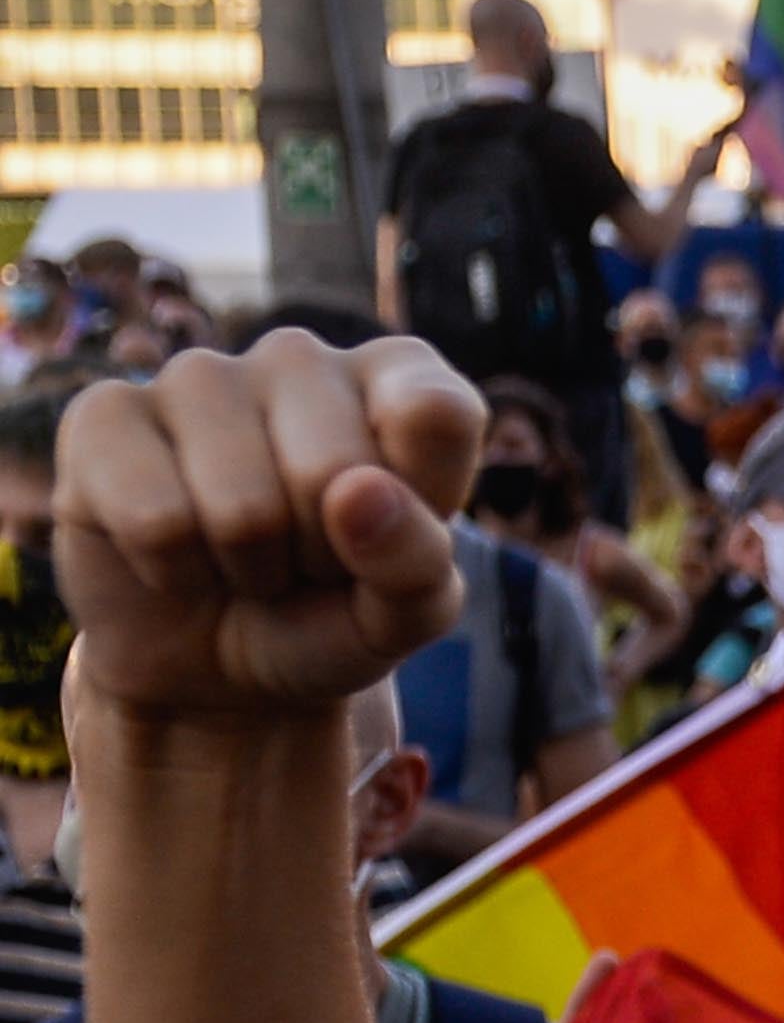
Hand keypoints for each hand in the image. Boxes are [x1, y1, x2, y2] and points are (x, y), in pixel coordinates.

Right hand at [57, 330, 480, 724]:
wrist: (217, 666)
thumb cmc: (329, 618)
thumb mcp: (403, 615)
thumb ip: (418, 562)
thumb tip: (358, 493)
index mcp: (396, 383)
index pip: (438, 412)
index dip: (422, 502)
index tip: (396, 532)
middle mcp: (299, 357)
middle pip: (333, 473)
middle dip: (324, 555)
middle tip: (307, 561)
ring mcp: (198, 374)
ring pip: (242, 507)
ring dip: (249, 567)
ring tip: (246, 558)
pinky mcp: (105, 414)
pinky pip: (155, 520)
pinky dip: (175, 571)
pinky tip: (175, 555)